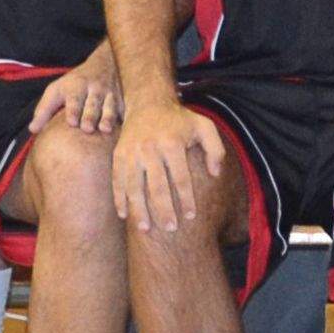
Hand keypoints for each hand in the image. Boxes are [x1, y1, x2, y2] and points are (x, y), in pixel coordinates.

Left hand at [30, 53, 120, 139]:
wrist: (105, 62)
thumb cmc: (74, 83)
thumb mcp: (57, 90)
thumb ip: (44, 110)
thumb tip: (32, 130)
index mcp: (76, 87)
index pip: (74, 99)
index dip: (74, 110)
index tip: (72, 121)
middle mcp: (94, 89)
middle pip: (92, 104)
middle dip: (90, 115)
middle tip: (87, 128)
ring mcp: (110, 93)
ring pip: (109, 106)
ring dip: (107, 117)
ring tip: (105, 128)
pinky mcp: (123, 99)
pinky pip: (125, 107)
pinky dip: (125, 116)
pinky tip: (126, 126)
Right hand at [111, 97, 225, 232]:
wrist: (148, 103)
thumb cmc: (180, 120)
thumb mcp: (204, 126)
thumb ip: (216, 148)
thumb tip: (215, 173)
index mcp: (172, 144)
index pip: (181, 178)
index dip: (186, 200)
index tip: (190, 217)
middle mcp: (151, 149)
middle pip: (157, 187)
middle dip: (163, 210)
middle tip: (170, 229)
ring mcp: (132, 153)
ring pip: (134, 187)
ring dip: (139, 210)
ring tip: (145, 229)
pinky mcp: (119, 155)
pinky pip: (118, 180)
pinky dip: (119, 199)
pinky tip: (124, 215)